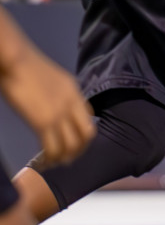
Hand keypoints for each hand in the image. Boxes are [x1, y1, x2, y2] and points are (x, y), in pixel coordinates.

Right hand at [0, 44, 93, 165]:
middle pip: (86, 134)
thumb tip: (48, 103)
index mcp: (73, 91)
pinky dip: (51, 158)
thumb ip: (55, 92)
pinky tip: (45, 161)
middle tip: (68, 158)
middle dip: (78, 149)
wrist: (16, 61)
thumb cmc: (24, 66)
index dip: (82, 131)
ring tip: (56, 163)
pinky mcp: (43, 122)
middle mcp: (71, 104)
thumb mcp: (50, 77)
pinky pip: (52, 147)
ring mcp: (59, 114)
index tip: (73, 140)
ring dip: (64, 157)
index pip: (88, 116)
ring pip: (71, 145)